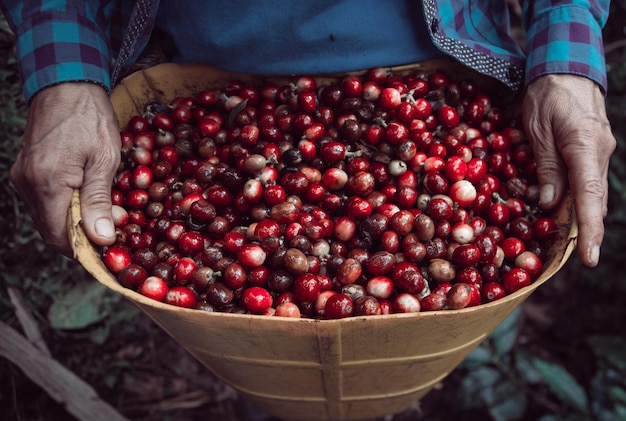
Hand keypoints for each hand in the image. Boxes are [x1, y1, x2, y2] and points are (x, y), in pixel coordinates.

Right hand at [10, 82, 120, 256]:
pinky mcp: (25, 170)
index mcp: (46, 183)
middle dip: (83, 237)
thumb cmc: (90, 118)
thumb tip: (100, 238)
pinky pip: (44, 200)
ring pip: (48, 217)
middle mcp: (27, 183)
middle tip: (112, 230)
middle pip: (52, 230)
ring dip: (75, 222)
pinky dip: (65, 207)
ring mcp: (22, 176)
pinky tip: (88, 198)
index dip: (85, 251)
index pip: (60, 237)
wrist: (66, 83)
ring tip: (104, 212)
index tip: (109, 251)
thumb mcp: (104, 159)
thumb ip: (99, 201)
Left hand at [523, 74, 615, 266]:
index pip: (589, 196)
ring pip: (590, 190)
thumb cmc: (547, 93)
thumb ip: (545, 166)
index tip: (590, 257)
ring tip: (568, 241)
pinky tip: (564, 209)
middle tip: (579, 257)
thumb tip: (548, 202)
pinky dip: (577, 196)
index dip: (590, 229)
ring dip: (580, 215)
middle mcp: (598, 152)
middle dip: (587, 230)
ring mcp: (599, 150)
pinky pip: (586, 178)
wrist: (567, 66)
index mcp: (583, 147)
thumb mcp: (537, 128)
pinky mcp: (593, 149)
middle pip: (593, 199)